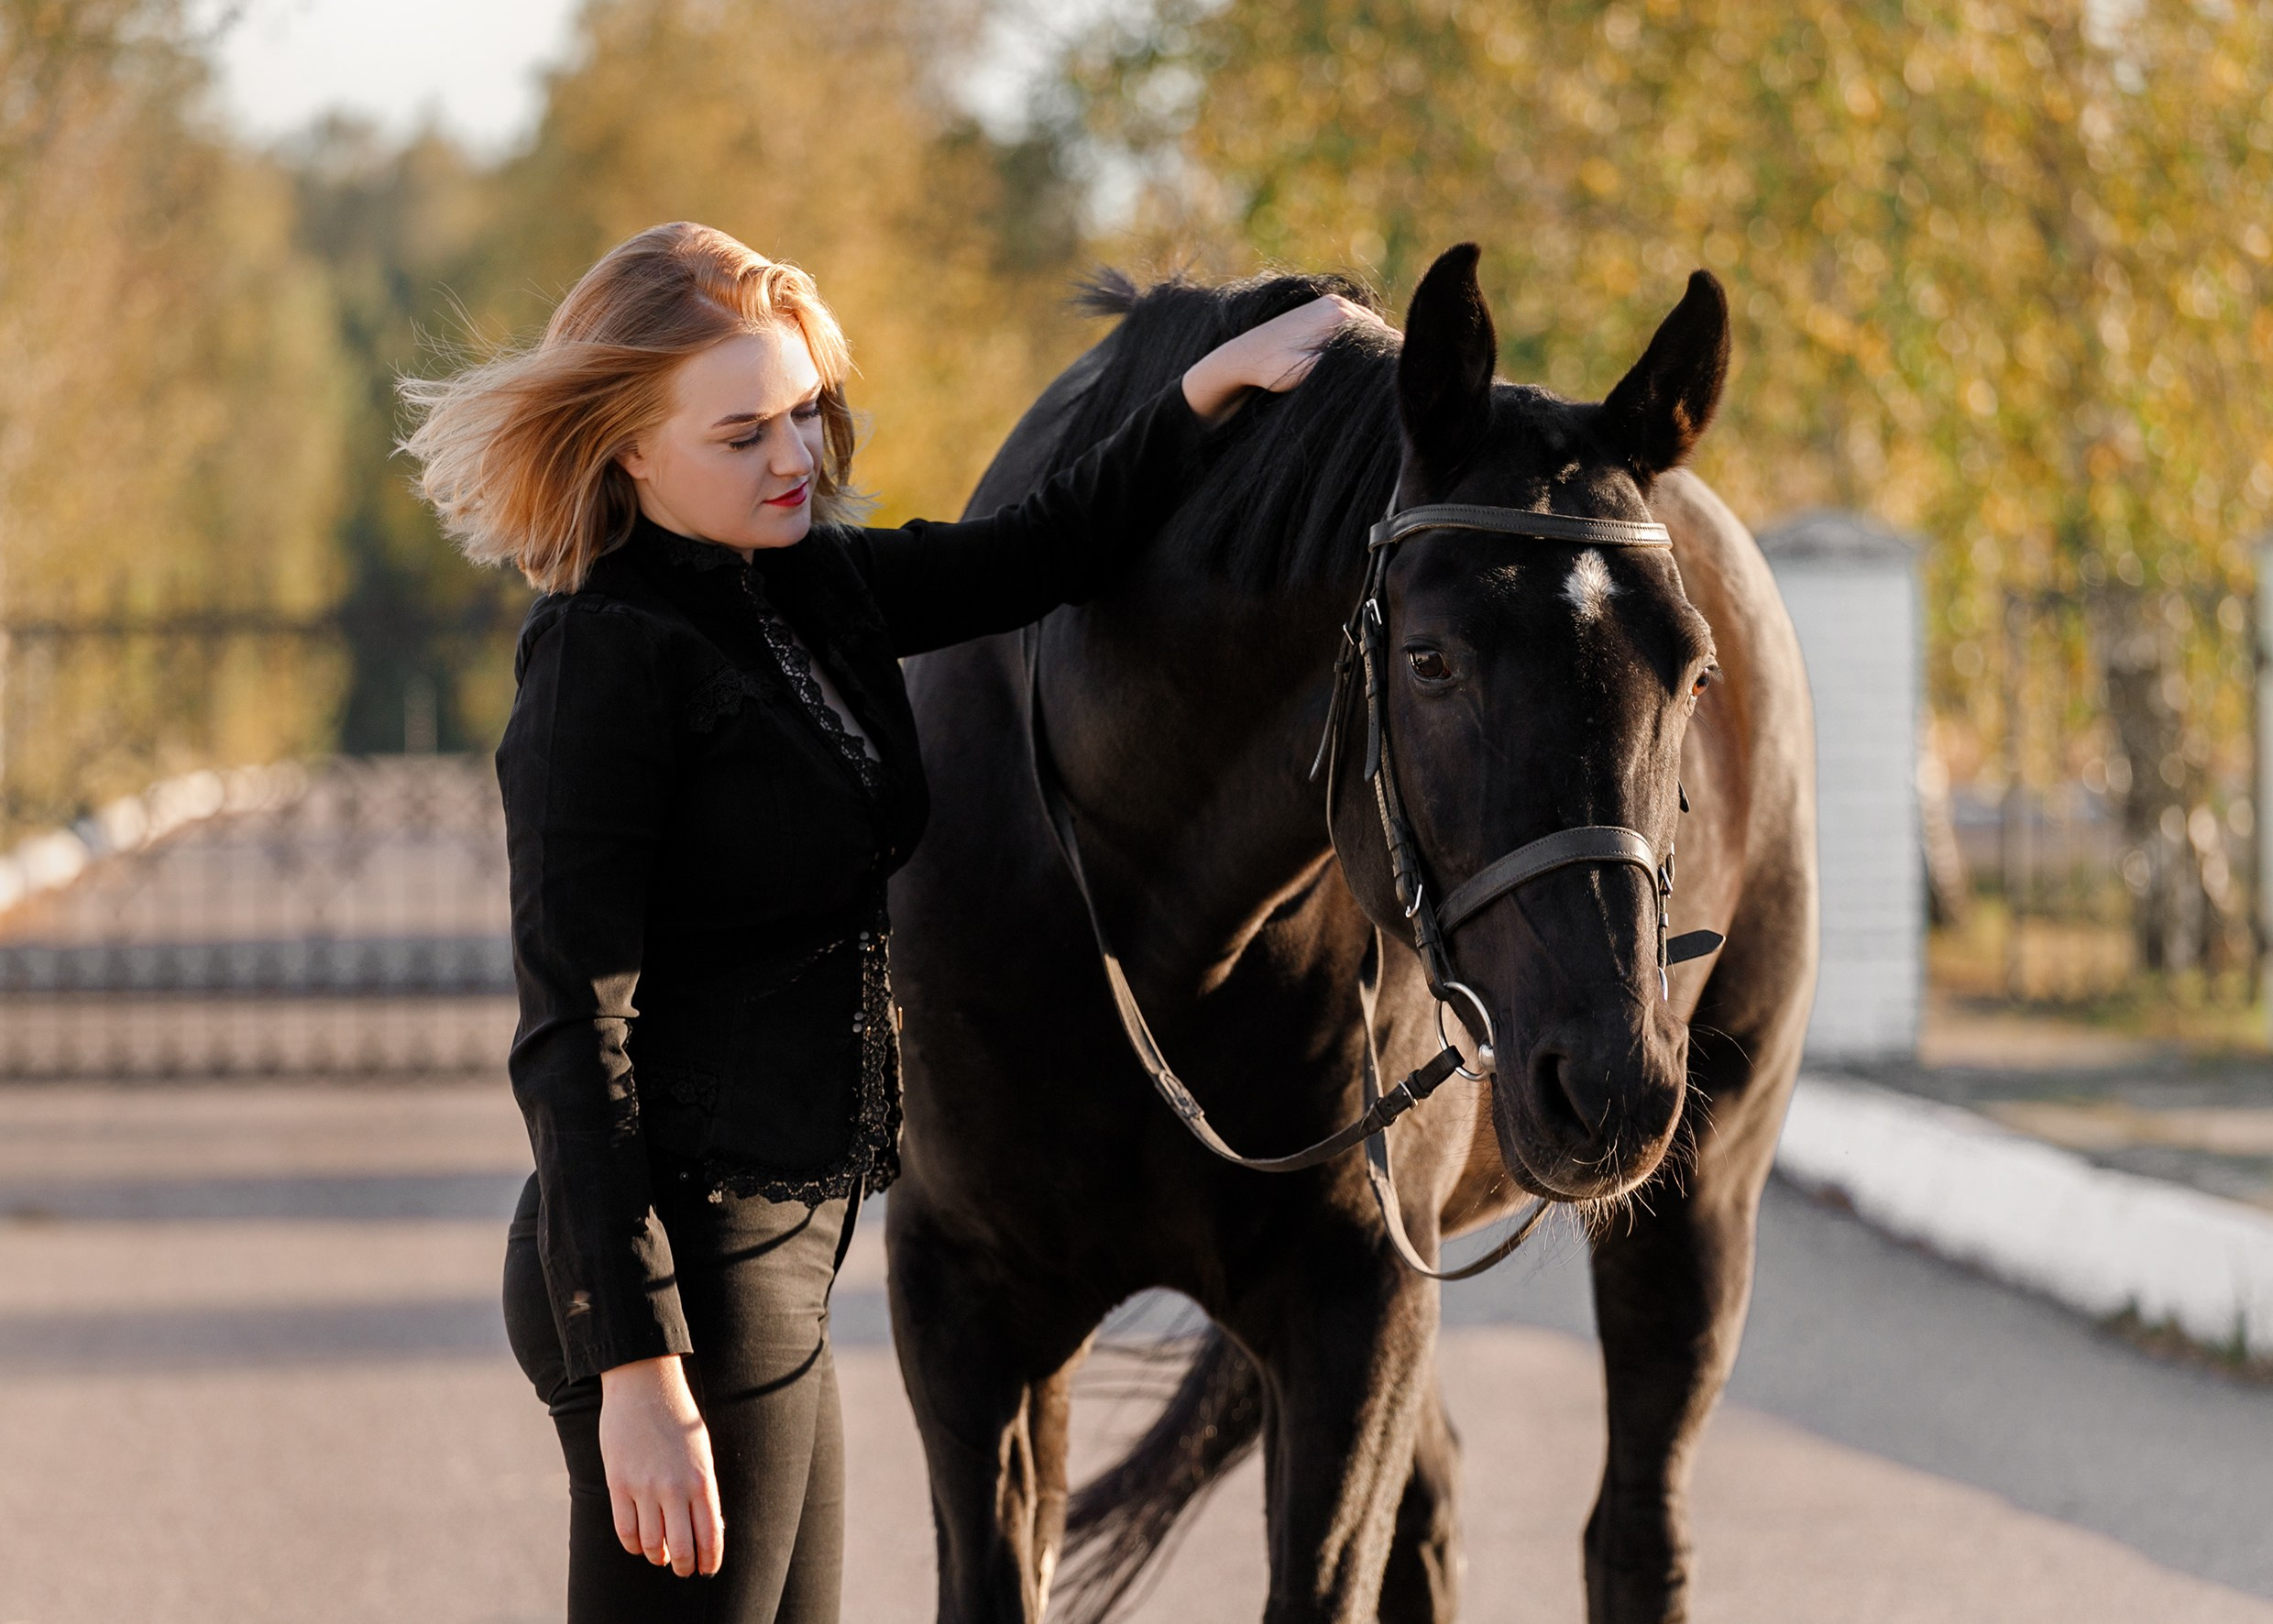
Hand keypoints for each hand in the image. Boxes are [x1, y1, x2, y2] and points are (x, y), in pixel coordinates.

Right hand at [598, 1355, 723, 1577]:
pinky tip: (639, 1545)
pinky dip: (633, 1545)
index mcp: (702, 1478)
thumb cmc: (677, 1416)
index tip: (708, 1569)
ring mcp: (644, 1487)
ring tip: (661, 1558)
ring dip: (658, 1557)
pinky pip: (624, 1530)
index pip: (710, 1533)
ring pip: (652, 1543)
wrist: (645, 1383)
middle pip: (681, 1546)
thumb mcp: (701, 1450)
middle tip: (684, 1570)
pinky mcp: (618, 1484)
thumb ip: (702, 1488)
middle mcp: (675, 1487)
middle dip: (685, 1565)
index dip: (710, 1558)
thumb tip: (704, 1527)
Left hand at [1181, 293, 1387, 426]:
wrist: (1244, 354)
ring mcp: (1332, 302)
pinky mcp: (1324, 308)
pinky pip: (1354, 325)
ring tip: (1347, 371)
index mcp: (1339, 316)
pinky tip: (1338, 359)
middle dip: (1374, 353)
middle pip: (1377, 331)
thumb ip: (1338, 364)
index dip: (1382, 361)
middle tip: (1360, 379)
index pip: (1382, 338)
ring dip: (1363, 348)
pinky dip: (1354, 341)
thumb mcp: (1305, 373)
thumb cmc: (1272, 369)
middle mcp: (1339, 303)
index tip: (1374, 381)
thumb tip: (1368, 362)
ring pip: (1367, 329)